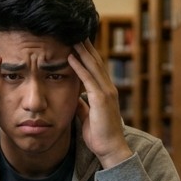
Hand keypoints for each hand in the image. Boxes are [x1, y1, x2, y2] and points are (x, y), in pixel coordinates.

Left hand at [69, 40, 133, 169]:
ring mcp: (106, 92)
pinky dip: (79, 66)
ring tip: (71, 37)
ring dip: (82, 51)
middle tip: (75, 31)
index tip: (78, 42)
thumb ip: (82, 105)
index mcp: (105, 92)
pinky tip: (70, 56)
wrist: (110, 149)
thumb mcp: (87, 117)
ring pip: (93, 66)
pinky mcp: (101, 98)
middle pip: (96, 62)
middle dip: (86, 46)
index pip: (96, 68)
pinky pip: (88, 78)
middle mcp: (108, 88)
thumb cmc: (99, 136)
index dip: (88, 54)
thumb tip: (74, 98)